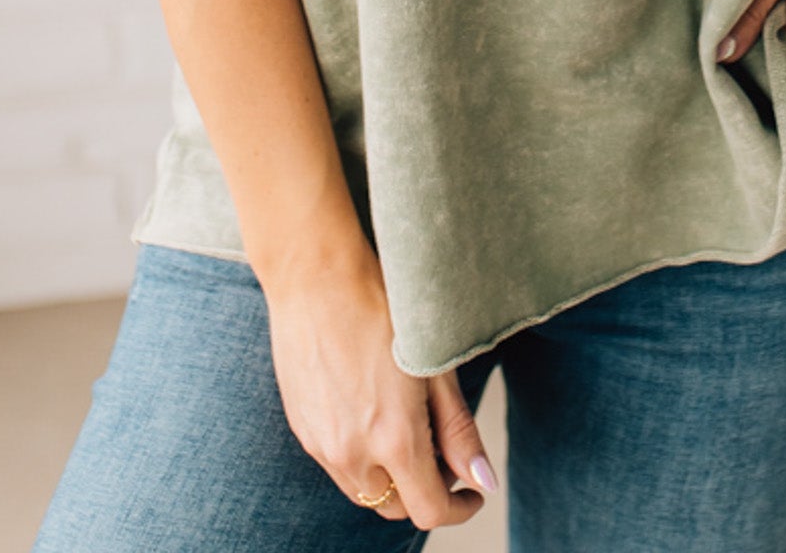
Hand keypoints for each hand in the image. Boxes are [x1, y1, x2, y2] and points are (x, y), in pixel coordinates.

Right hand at [264, 248, 497, 529]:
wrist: (316, 276)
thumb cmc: (383, 308)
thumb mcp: (434, 365)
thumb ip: (458, 430)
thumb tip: (483, 480)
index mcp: (393, 439)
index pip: (429, 510)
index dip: (458, 509)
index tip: (471, 492)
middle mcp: (353, 453)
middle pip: (396, 507)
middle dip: (425, 491)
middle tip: (442, 452)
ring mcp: (321, 444)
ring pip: (364, 491)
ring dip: (391, 480)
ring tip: (407, 432)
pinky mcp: (302, 428)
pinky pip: (337, 466)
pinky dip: (361, 459)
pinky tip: (372, 416)